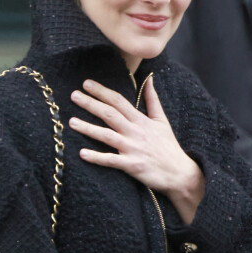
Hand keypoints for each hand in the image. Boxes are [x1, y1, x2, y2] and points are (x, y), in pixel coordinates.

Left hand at [69, 77, 204, 222]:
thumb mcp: (162, 120)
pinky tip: (82, 153)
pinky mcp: (132, 165)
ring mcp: (133, 148)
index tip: (86, 83)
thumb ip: (152, 100)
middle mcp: (135, 132)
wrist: (180, 173)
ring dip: (88, 128)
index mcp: (141, 120)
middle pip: (110, 114)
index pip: (119, 101)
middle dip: (91, 104)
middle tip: (73, 95)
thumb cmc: (169, 147)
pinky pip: (111, 160)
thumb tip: (149, 79)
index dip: (102, 91)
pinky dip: (96, 157)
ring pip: (107, 135)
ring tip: (71, 121)